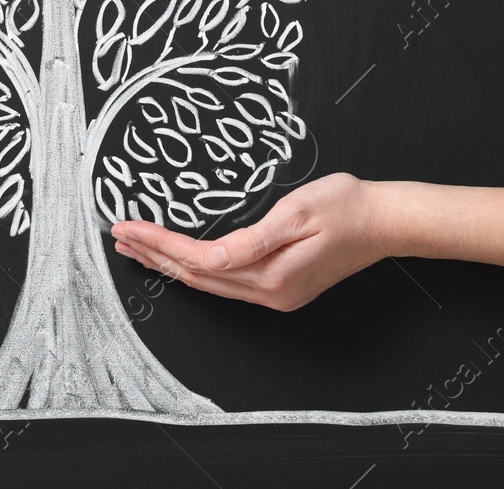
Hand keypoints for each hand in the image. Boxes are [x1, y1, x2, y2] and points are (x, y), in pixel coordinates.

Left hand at [111, 172, 385, 310]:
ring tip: (138, 248)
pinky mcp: (281, 289)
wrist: (385, 222)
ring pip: (207, 283)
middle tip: (118, 237)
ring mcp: (275, 296)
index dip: (157, 243)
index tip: (126, 226)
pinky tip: (182, 260)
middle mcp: (268, 293)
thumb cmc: (344, 207)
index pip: (195, 259)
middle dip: (154, 255)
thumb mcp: (296, 213)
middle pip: (194, 276)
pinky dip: (196, 269)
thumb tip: (209, 258)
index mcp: (268, 275)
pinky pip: (226, 283)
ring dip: (170, 264)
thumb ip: (251, 240)